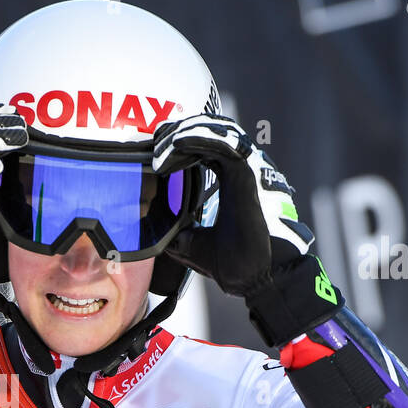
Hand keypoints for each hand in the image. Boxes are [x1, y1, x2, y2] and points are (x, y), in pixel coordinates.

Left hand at [153, 114, 312, 296]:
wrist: (256, 278)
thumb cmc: (235, 262)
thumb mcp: (192, 243)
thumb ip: (177, 230)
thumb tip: (150, 231)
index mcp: (231, 179)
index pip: (205, 144)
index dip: (179, 141)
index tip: (153, 153)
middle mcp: (241, 168)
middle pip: (209, 129)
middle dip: (177, 130)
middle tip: (152, 143)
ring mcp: (246, 168)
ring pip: (214, 130)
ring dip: (182, 133)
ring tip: (158, 148)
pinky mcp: (247, 173)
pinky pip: (221, 143)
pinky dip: (195, 139)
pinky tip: (172, 148)